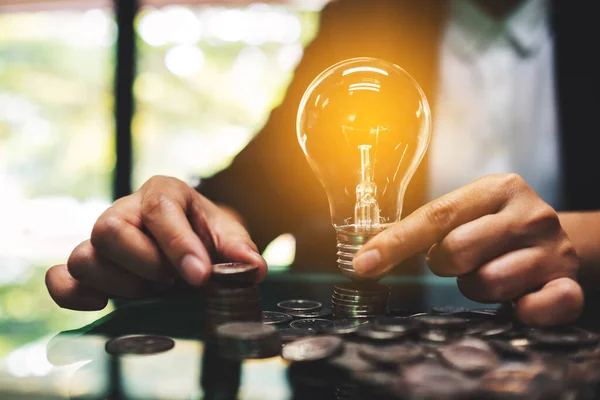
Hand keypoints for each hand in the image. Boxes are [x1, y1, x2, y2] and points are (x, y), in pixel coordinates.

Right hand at [46, 176, 266, 310]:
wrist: (190, 243)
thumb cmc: (207, 235)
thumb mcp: (229, 237)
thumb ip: (240, 251)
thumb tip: (252, 269)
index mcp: (163, 193)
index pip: (160, 209)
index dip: (178, 244)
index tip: (199, 275)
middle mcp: (126, 210)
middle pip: (109, 230)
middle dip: (145, 265)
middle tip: (172, 282)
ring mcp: (102, 239)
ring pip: (85, 257)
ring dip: (121, 285)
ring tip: (153, 291)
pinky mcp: (89, 265)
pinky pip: (61, 278)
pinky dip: (74, 295)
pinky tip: (102, 304)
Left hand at [353, 174, 582, 325]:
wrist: (560, 241)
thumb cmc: (498, 229)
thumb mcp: (469, 214)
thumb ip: (426, 227)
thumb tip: (368, 255)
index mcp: (497, 188)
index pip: (436, 215)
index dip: (396, 242)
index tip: (363, 264)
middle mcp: (529, 214)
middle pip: (456, 250)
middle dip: (445, 265)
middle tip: (460, 262)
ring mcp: (553, 249)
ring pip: (487, 283)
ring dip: (478, 289)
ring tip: (491, 274)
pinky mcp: (569, 283)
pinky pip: (538, 308)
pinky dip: (523, 311)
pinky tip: (521, 302)